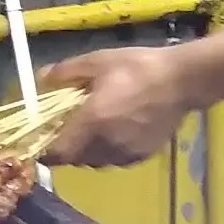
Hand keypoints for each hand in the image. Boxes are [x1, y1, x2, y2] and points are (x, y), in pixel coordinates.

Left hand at [38, 45, 196, 165]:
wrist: (182, 81)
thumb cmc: (138, 67)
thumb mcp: (98, 61)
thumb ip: (66, 72)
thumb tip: (41, 79)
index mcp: (91, 123)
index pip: (58, 154)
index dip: (46, 152)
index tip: (43, 142)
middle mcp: (106, 145)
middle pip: (75, 159)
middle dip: (69, 147)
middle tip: (70, 128)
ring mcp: (125, 153)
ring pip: (96, 161)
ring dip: (89, 150)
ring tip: (96, 128)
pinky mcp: (142, 156)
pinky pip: (116, 159)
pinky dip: (109, 150)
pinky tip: (118, 130)